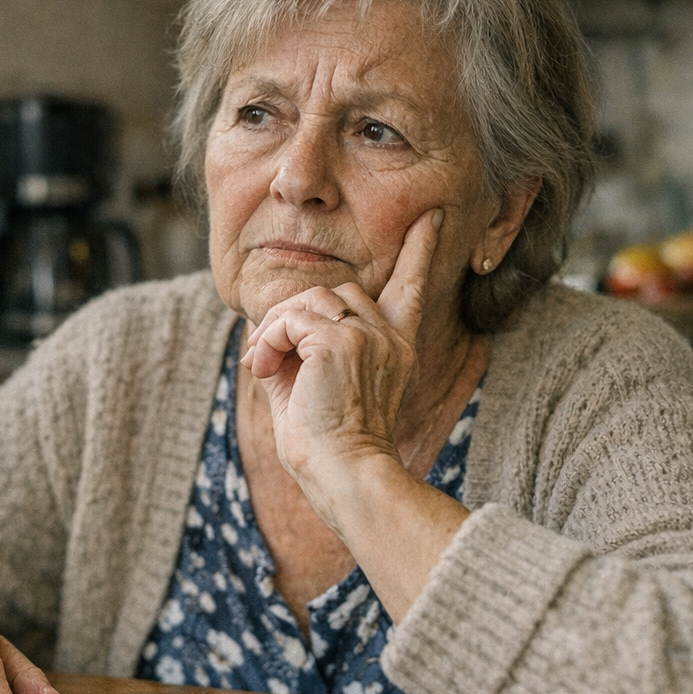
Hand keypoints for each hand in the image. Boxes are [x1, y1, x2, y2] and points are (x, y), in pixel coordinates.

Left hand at [239, 208, 443, 504]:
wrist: (344, 475)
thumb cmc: (329, 448)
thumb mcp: (319, 391)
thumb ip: (305, 353)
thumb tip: (268, 329)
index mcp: (397, 349)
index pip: (411, 287)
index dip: (420, 251)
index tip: (430, 218)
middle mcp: (389, 338)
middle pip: (336, 292)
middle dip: (294, 315)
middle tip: (265, 354)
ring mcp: (367, 337)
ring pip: (309, 298)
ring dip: (275, 328)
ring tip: (262, 365)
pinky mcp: (338, 343)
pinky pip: (289, 319)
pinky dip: (267, 340)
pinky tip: (262, 369)